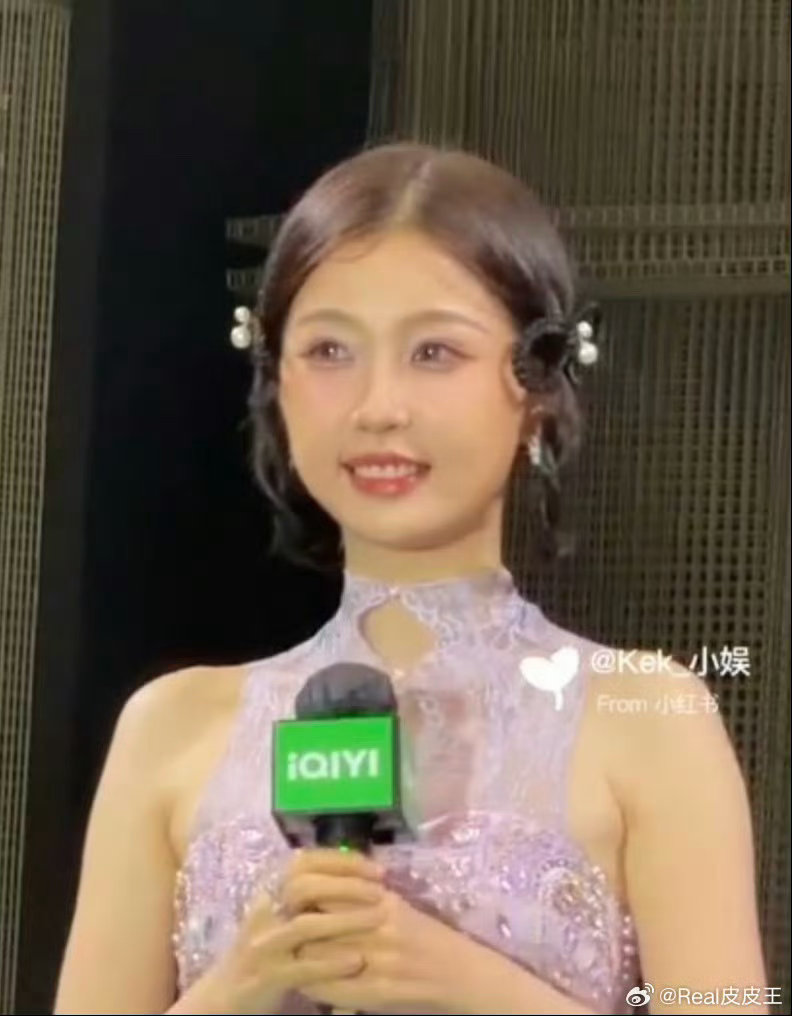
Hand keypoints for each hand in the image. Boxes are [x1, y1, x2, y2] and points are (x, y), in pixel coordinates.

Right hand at [199, 850, 387, 1014]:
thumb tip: (356, 875)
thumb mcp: (281, 918)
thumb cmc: (265, 952)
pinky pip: (303, 967)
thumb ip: (309, 898)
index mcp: (270, 892)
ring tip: (379, 918)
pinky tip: (358, 961)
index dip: (340, 860)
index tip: (374, 867)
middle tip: (379, 890)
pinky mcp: (267, 977)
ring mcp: (264, 945)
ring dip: (345, 919)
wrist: (226, 997)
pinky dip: (332, 962)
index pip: (303, 861)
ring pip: (304, 925)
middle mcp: (264, 912)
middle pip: (302, 885)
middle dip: (345, 884)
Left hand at [287, 857, 503, 1014]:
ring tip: (283, 958)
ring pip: (319, 955)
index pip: (327, 894)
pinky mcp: (376, 992)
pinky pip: (332, 988)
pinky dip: (313, 986)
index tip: (285, 903)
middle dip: (292, 928)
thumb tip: (327, 888)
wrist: (462, 975)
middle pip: (317, 923)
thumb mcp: (398, 909)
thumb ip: (364, 899)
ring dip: (298, 957)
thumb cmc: (429, 938)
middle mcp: (377, 926)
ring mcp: (376, 961)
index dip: (301, 900)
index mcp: (381, 901)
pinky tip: (303, 984)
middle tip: (277, 932)